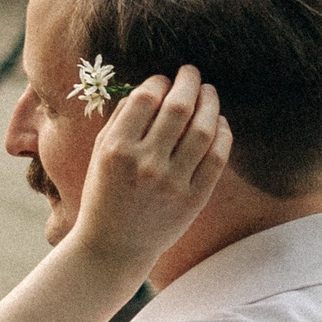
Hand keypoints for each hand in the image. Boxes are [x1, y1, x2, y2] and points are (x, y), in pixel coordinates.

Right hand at [68, 67, 230, 272]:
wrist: (113, 247)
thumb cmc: (104, 194)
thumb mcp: (99, 154)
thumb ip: (121, 119)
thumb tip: (151, 86)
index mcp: (116, 149)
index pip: (145, 98)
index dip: (158, 82)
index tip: (162, 80)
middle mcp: (145, 164)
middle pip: (179, 107)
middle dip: (189, 82)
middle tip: (191, 73)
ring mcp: (172, 183)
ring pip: (204, 129)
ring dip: (210, 103)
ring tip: (208, 92)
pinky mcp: (194, 199)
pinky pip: (217, 158)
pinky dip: (223, 134)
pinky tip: (219, 123)